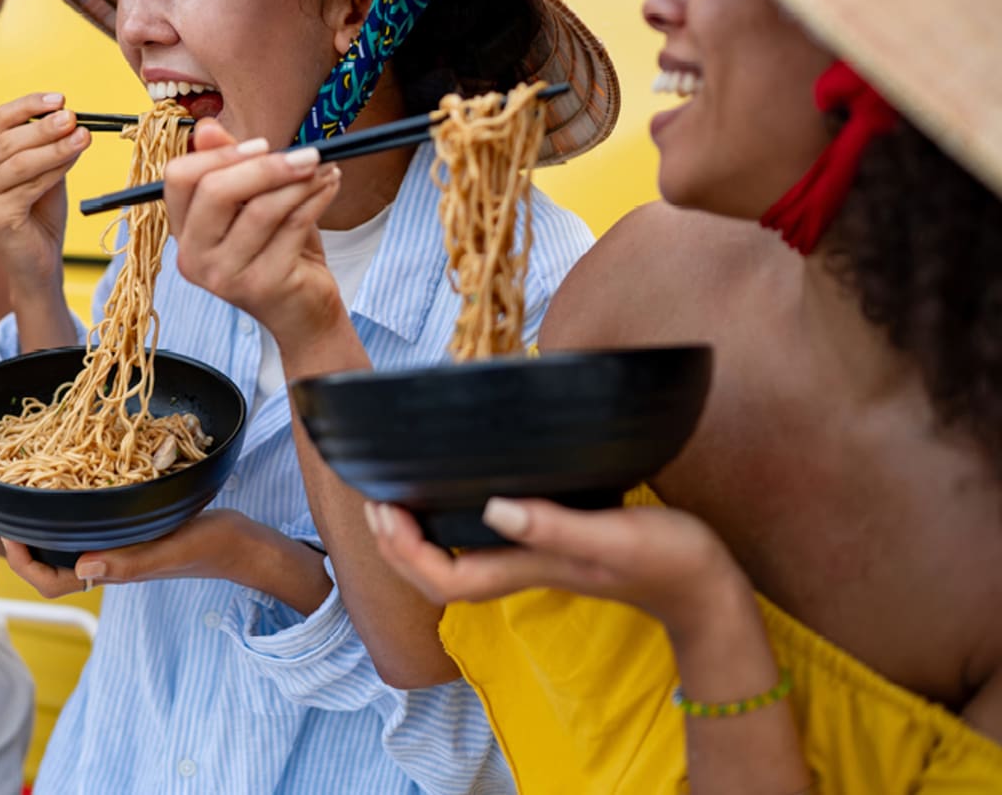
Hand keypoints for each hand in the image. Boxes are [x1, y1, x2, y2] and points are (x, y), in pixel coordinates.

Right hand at [0, 92, 88, 289]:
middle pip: (7, 140)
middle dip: (44, 127)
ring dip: (55, 147)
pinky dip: (53, 171)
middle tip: (74, 118)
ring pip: (19, 162)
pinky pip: (28, 186)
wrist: (38, 262)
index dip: (29, 106)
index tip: (60, 99)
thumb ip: (48, 147)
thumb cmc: (40, 215)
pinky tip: (72, 161)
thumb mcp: (44, 172)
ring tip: (83, 136)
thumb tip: (70, 117)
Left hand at [0, 509, 258, 599]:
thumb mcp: (170, 548)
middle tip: (10, 509)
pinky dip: (77, 511)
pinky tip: (78, 484)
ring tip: (33, 495)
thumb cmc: (209, 546)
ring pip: (71, 544)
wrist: (242, 543)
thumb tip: (83, 568)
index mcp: (112, 571)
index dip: (24, 564)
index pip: (53, 582)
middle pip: (54, 564)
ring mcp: (122, 547)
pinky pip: (94, 526)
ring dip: (48, 526)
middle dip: (27, 543)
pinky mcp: (135, 530)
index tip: (10, 533)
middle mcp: (110, 561)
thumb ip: (130, 561)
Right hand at [163, 120, 343, 341]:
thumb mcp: (252, 204)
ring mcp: (225, 275)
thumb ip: (232, 167)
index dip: (219, 154)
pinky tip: (330, 186)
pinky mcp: (263, 285)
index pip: (179, 178)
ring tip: (324, 169)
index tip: (262, 144)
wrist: (304, 312)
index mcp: (184, 232)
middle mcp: (194, 257)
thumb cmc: (278, 253)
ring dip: (300, 181)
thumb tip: (205, 127)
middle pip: (216, 190)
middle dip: (266, 165)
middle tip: (306, 154)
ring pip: (261, 208)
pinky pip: (293, 226)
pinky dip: (317, 198)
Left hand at [369, 497, 747, 636]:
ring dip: (418, 537)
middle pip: (437, 577)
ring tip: (398, 499)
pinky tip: (454, 494)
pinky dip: (454, 525)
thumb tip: (495, 509)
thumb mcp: (613, 534)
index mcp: (528, 568)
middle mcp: (521, 568)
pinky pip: (484, 543)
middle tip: (376, 501)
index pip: (444, 580)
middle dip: (397, 545)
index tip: (386, 509)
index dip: (405, 551)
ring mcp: (533, 560)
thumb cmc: (668, 560)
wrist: (707, 589)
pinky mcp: (550, 547)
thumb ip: (555, 525)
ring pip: (456, 562)